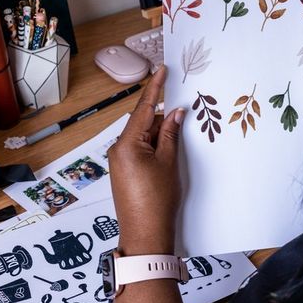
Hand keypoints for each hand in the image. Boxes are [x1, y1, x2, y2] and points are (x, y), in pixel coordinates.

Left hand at [108, 66, 184, 254]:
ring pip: (144, 135)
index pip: (144, 108)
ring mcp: (120, 159)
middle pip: (144, 121)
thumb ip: (171, 134)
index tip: (161, 70)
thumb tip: (176, 113)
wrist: (146, 233)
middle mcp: (118, 149)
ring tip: (178, 142)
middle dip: (164, 117)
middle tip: (184, 112)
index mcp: (127, 144)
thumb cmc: (156, 200)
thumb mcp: (168, 163)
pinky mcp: (125, 169)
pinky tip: (169, 150)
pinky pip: (141, 147)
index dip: (155, 88)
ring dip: (161, 133)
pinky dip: (155, 144)